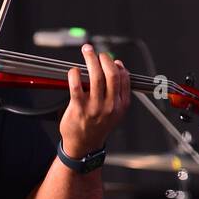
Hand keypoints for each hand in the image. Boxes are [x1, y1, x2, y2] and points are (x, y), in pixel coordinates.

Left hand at [58, 43, 130, 158]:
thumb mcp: (115, 112)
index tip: (112, 59)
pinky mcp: (78, 109)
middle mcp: (110, 106)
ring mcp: (94, 108)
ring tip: (87, 51)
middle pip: (111, 74)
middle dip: (105, 59)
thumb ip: (118, 92)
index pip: (123, 78)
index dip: (117, 65)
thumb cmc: (97, 126)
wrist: (84, 147)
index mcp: (121, 105)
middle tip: (98, 53)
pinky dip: (75, 74)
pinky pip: (76, 86)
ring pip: (95, 77)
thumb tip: (118, 67)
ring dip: (91, 59)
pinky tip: (74, 70)